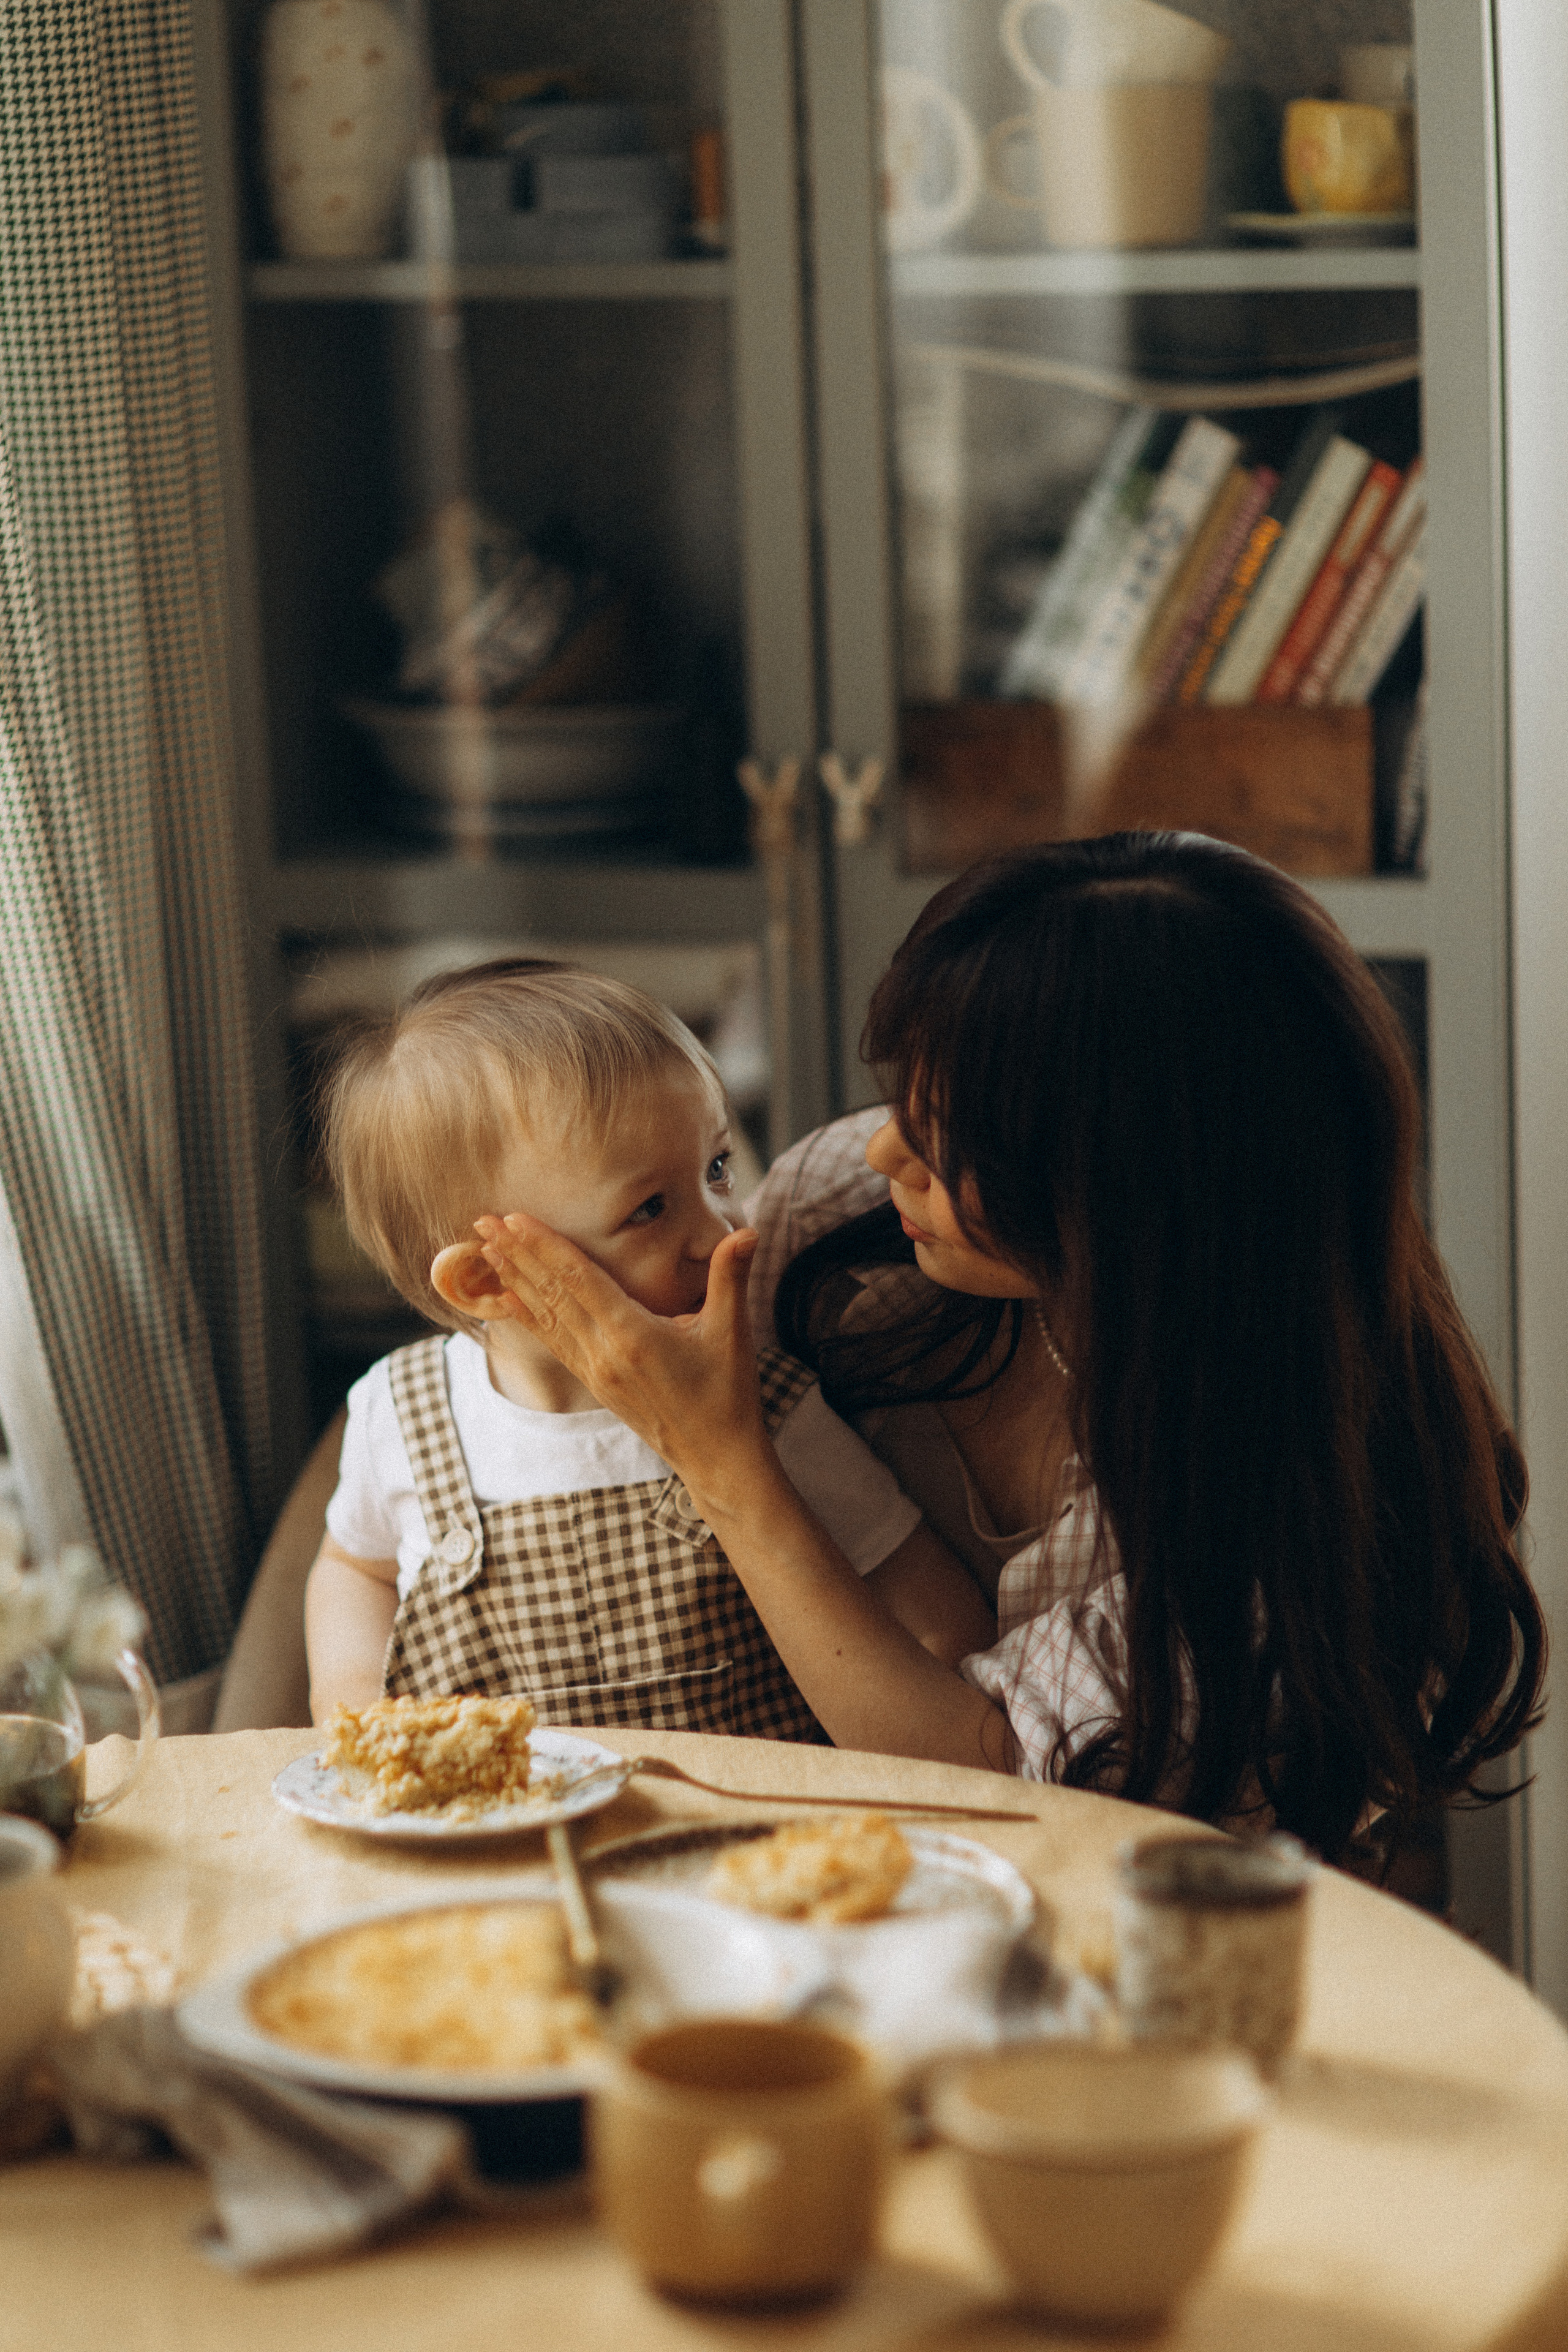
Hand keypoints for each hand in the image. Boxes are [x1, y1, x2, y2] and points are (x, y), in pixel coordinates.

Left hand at [474, 1213, 776, 1509]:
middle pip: (551, 1293)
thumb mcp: (732, 1332)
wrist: (715, 1457)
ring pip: (546, 1317)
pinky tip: (508, 1299)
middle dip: (516, 1255)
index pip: (579, 1279)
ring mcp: (595, 1372)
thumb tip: (746, 1230)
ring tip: (485, 1250)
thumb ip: (730, 1276)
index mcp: (633, 1335)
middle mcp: (604, 1354)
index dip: (545, 1246)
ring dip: (515, 1280)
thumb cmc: (726, 1394)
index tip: (515, 1218)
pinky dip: (528, 1317)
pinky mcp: (595, 1384)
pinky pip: (553, 1342)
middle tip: (482, 1222)